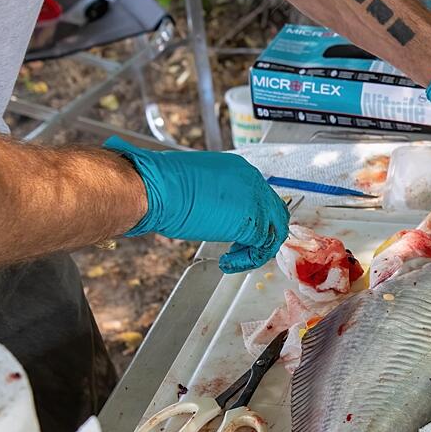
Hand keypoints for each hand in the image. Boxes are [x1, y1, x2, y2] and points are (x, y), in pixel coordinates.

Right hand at [106, 137, 289, 273]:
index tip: (241, 234)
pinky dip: (248, 259)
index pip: (260, 197)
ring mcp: (254, 200)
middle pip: (275, 212)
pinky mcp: (250, 221)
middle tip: (244, 249)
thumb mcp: (196, 187)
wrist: (155, 189)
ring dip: (255, 248)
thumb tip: (219, 212)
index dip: (254, 219)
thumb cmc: (162, 188)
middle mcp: (252, 180)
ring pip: (274, 230)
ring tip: (234, 258)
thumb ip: (216, 197)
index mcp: (239, 169)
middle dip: (262, 234)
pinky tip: (228, 262)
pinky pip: (262, 246)